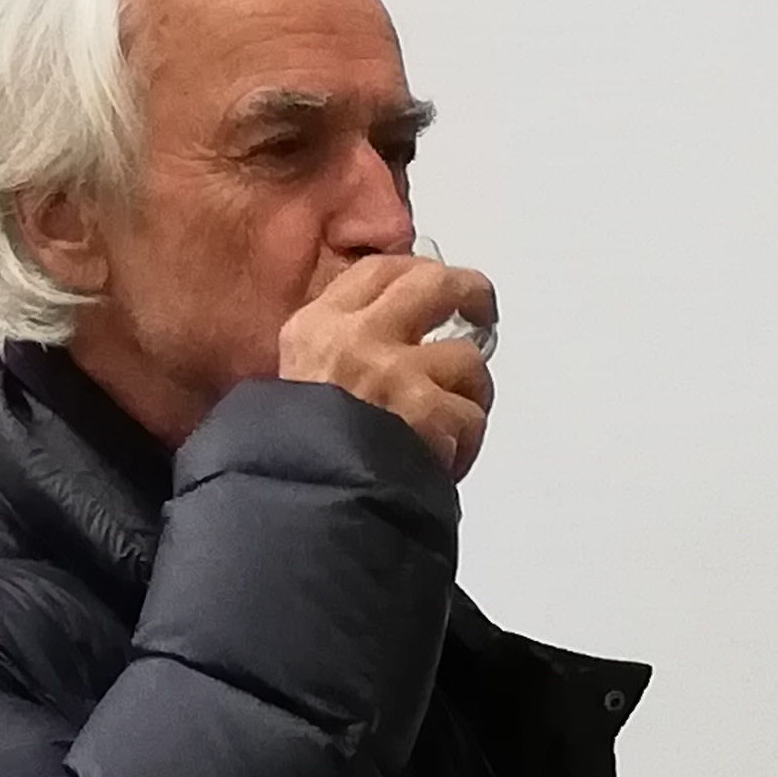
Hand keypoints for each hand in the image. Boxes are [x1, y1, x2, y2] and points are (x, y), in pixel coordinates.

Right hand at [281, 251, 497, 479]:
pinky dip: (467, 443)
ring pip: (467, 359)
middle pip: (434, 284)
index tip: (435, 282)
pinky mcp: (427, 413)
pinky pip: (471, 417)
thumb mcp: (296, 386)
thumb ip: (340, 354)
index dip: (418, 273)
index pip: (380, 271)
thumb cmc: (300, 460)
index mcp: (317, 328)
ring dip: (471, 394)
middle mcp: (357, 339)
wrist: (302, 505)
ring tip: (449, 424)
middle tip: (480, 310)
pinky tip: (444, 461)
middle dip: (470, 293)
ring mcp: (395, 373)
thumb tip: (393, 338)